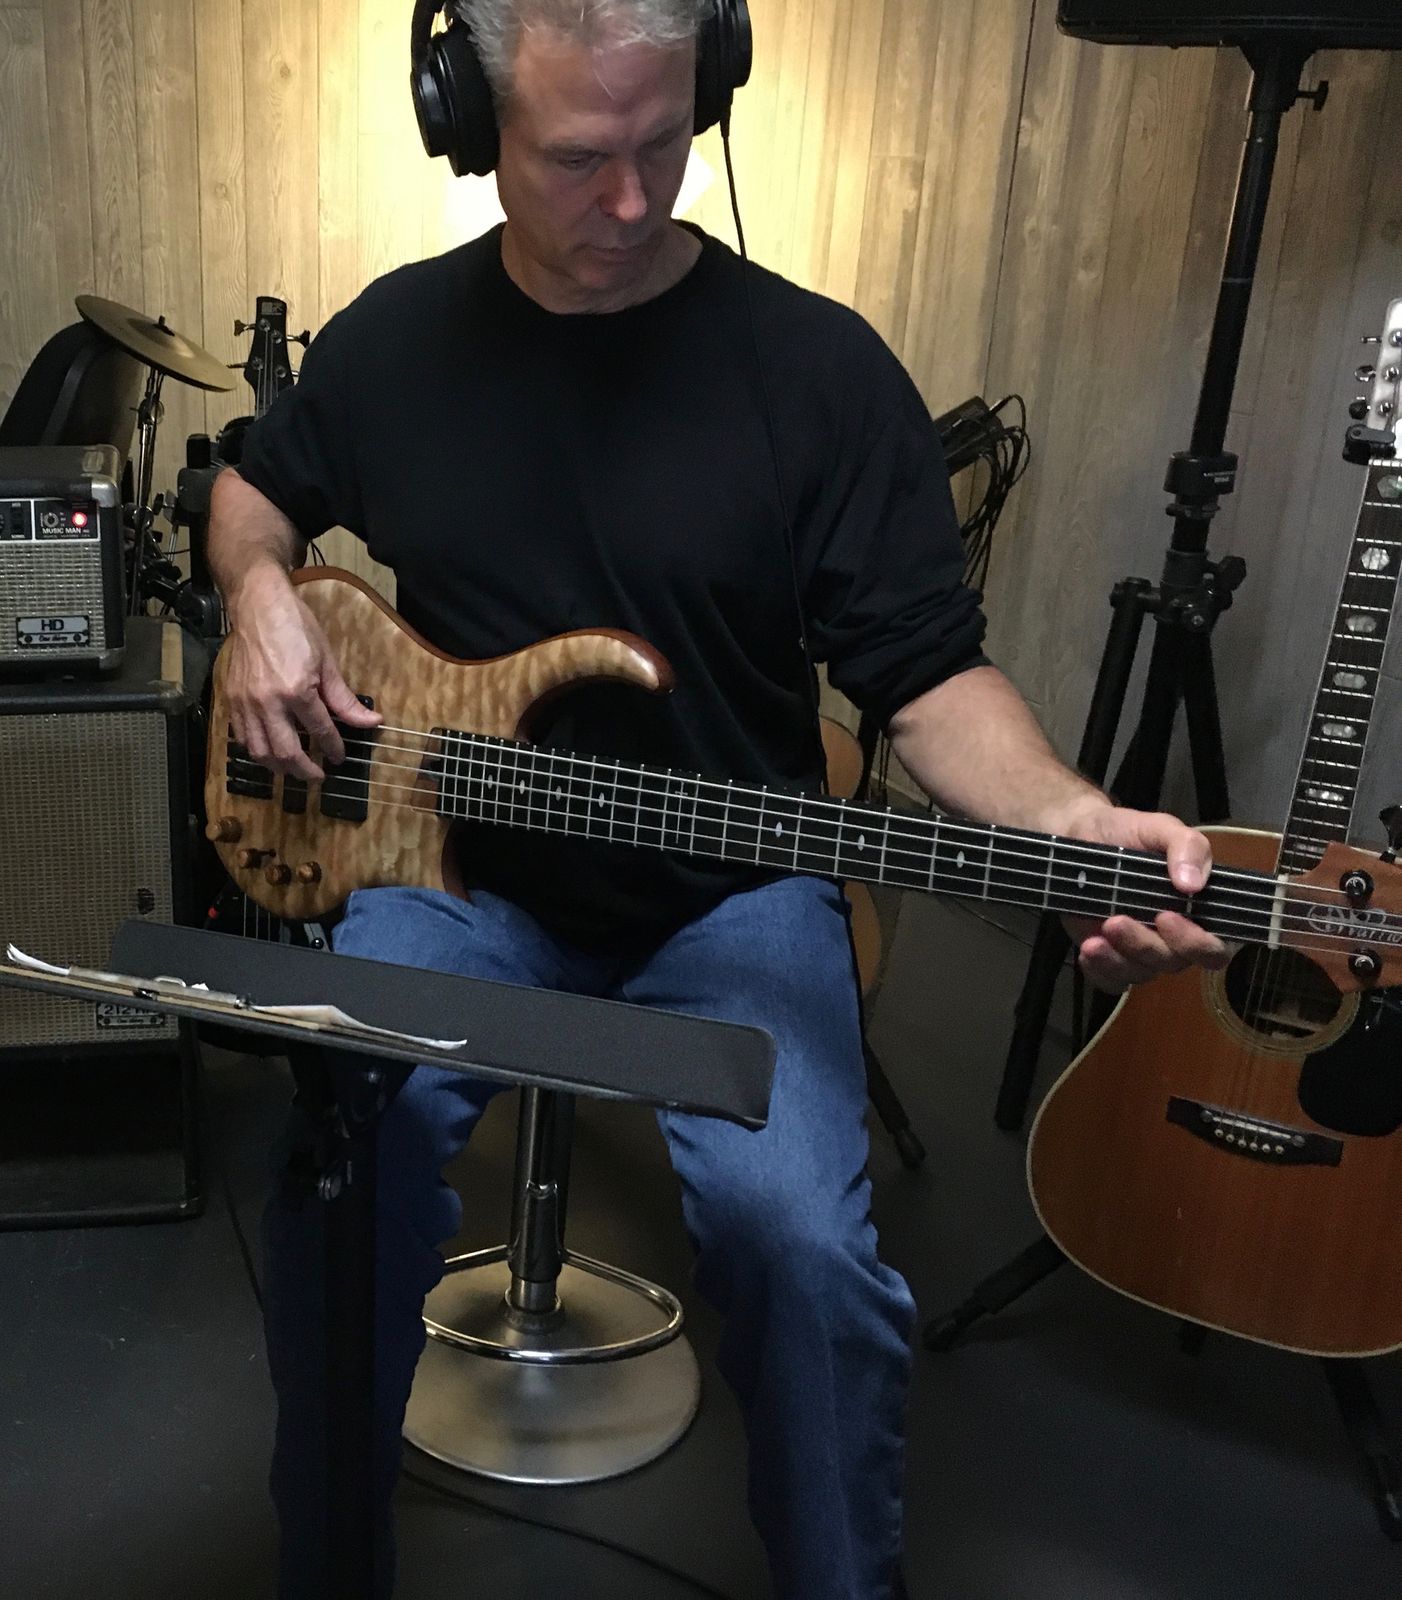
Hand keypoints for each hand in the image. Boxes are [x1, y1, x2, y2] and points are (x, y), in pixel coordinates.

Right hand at [223, 568, 380, 780]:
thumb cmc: (296, 626)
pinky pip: (241, 737)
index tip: (339, 757)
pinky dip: (256, 751)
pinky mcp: (231, 699)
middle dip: (304, 770)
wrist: (258, 604)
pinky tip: (269, 752)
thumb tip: (370, 721)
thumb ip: (344, 699)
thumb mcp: (327, 661)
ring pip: (259, 751)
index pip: (320, 731)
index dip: (333, 748)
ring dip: (279, 767)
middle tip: (318, 776)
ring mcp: (245, 702)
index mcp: (296, 691)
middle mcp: (267, 702)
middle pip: (286, 752)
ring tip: (294, 770)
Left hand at [1056, 798, 1229, 993]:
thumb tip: (1193, 883)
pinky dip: (1101, 970)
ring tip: (1099, 929)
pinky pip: (1112, 981)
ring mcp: (1142, 950)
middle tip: (1117, 920)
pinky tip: (1089, 949)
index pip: (1215, 946)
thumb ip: (1187, 846)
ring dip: (1118, 957)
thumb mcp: (1160, 828)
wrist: (1079, 836)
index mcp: (1200, 910)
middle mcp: (1175, 937)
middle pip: (1174, 962)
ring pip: (1141, 973)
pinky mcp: (1111, 958)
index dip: (1196, 942)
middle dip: (1146, 946)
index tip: (1167, 917)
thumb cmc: (1128, 833)